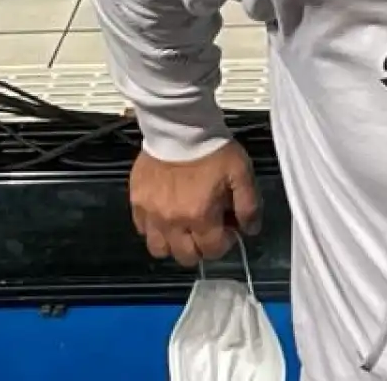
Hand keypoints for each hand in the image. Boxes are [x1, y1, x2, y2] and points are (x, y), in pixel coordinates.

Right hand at [129, 141, 260, 266]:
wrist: (180, 129)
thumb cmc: (214, 151)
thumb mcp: (242, 175)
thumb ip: (249, 206)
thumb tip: (250, 230)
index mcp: (200, 216)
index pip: (213, 250)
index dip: (225, 243)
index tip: (228, 229)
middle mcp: (172, 221)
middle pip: (185, 257)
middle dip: (201, 248)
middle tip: (207, 229)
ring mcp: (150, 214)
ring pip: (159, 249)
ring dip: (174, 244)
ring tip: (185, 227)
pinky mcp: (136, 203)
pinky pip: (142, 230)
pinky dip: (155, 229)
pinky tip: (167, 214)